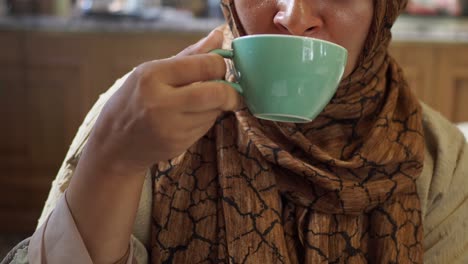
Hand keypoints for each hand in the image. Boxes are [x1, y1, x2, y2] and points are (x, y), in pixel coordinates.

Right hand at [89, 27, 239, 174]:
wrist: (114, 143)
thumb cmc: (134, 100)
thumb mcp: (154, 71)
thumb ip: (190, 55)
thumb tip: (219, 35)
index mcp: (153, 75)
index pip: (205, 65)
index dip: (220, 65)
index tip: (219, 69)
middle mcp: (161, 101)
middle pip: (217, 93)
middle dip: (231, 93)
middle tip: (230, 93)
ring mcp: (170, 126)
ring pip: (214, 112)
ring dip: (217, 107)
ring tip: (201, 103)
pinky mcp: (178, 143)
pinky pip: (206, 127)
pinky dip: (206, 120)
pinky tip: (191, 118)